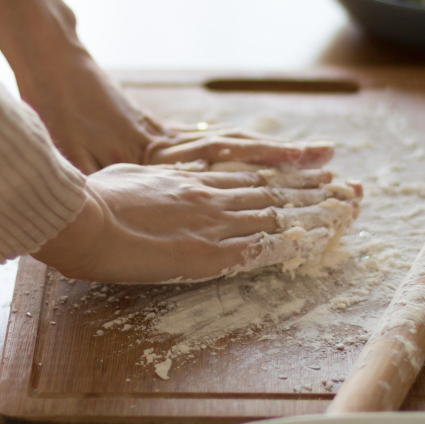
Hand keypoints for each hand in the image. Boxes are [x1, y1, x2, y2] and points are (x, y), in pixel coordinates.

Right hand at [31, 164, 360, 282]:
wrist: (83, 217)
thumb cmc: (94, 197)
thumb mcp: (130, 178)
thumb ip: (151, 182)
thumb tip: (151, 183)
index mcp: (190, 179)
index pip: (248, 175)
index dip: (280, 175)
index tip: (305, 170)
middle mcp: (209, 196)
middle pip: (270, 191)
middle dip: (308, 189)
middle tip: (341, 185)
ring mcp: (210, 223)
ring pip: (273, 215)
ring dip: (310, 213)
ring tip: (341, 208)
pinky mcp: (206, 253)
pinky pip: (256, 249)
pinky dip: (286, 245)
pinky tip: (310, 243)